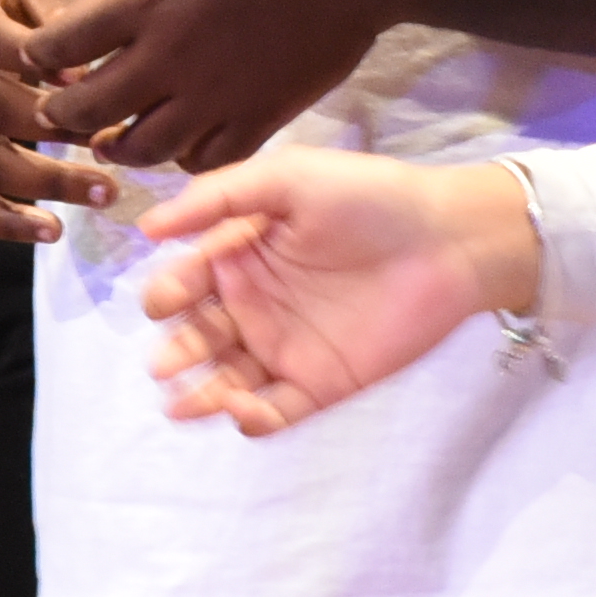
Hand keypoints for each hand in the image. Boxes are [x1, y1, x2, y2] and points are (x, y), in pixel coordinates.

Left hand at [21, 0, 420, 174]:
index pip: (60, 43)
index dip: (37, 53)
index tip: (40, 52)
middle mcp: (171, 54)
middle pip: (89, 109)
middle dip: (62, 113)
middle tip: (59, 107)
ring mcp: (216, 93)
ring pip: (141, 147)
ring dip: (115, 146)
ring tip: (110, 137)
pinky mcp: (260, 116)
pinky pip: (205, 159)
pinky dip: (182, 159)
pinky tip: (179, 140)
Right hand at [138, 148, 532, 432]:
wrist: (449, 238)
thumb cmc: (369, 197)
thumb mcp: (288, 178)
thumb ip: (218, 197)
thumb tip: (146, 228)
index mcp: (240, 254)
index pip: (186, 282)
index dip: (167, 294)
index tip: (166, 300)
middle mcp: (255, 303)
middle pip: (198, 336)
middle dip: (176, 352)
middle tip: (165, 362)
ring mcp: (285, 346)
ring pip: (225, 380)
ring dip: (200, 394)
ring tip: (183, 403)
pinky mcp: (320, 383)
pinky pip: (274, 411)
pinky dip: (250, 418)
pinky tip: (241, 409)